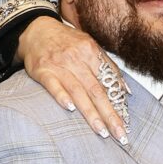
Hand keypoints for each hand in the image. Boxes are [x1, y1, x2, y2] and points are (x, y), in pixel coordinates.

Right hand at [18, 16, 128, 140]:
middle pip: (97, 91)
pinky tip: (70, 109)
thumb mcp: (90, 46)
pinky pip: (53, 85)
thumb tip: (126, 90)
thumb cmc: (66, 41)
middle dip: (110, 115)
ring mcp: (59, 65)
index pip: (109, 82)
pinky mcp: (43, 70)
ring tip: (102, 131)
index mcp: (92, 52)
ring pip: (79, 92)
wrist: (36, 29)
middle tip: (120, 134)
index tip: (126, 122)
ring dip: (91, 113)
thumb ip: (108, 67)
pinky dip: (62, 96)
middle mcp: (77, 59)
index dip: (118, 103)